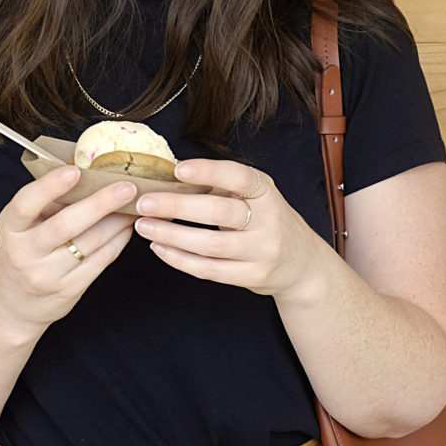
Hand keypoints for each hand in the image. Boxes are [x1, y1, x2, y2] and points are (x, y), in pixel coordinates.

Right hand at [0, 167, 138, 332]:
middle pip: (65, 225)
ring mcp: (48, 274)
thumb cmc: (21, 254)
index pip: (26, 204)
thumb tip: (87, 178)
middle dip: (100, 203)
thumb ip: (45, 204)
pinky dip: (117, 241)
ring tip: (134, 204)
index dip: (49, 186)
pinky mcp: (69, 289)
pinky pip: (100, 261)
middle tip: (126, 188)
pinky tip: (126, 227)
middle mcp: (26, 252)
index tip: (74, 171)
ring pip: (90, 243)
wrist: (13, 305)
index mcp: (10, 228)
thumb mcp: (20, 226)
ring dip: (116, 221)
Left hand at [134, 158, 324, 298]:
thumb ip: (224, 186)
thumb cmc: (267, 221)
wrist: (302, 264)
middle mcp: (269, 219)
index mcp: (266, 191)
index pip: (239, 176)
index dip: (208, 171)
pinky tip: (160, 248)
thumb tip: (170, 176)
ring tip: (144, 226)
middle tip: (144, 202)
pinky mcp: (253, 276)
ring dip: (171, 236)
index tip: (177, 169)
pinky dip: (180, 260)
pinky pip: (210, 270)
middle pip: (219, 211)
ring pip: (210, 245)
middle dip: (176, 206)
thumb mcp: (256, 196)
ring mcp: (263, 251)